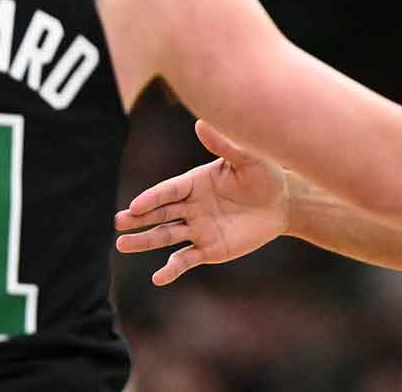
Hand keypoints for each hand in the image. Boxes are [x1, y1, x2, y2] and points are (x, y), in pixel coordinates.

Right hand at [114, 120, 289, 285]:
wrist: (283, 203)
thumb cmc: (265, 175)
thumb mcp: (248, 158)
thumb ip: (224, 144)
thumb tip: (201, 122)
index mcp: (195, 183)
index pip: (169, 191)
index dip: (152, 198)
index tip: (135, 205)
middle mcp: (191, 206)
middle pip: (160, 213)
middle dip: (139, 218)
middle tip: (118, 223)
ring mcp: (198, 229)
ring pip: (166, 236)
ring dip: (145, 241)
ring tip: (122, 245)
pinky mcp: (209, 249)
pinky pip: (186, 259)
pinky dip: (172, 269)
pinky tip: (158, 278)